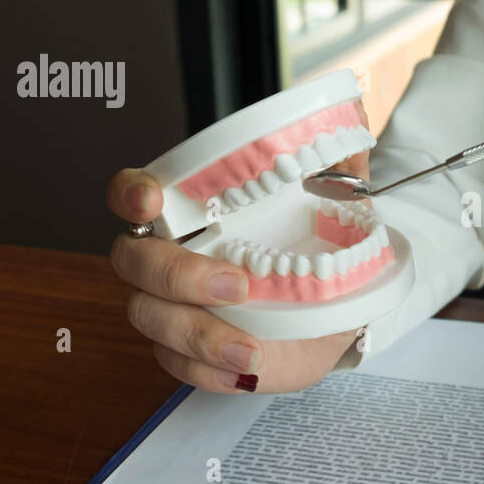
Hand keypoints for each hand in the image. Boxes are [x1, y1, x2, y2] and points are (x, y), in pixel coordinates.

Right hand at [105, 104, 373, 392]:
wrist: (341, 306)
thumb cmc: (320, 244)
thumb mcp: (335, 199)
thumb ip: (335, 158)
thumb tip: (352, 111)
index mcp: (190, 211)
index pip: (133, 193)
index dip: (130, 194)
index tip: (152, 199)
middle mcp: (170, 258)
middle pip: (135, 264)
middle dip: (178, 276)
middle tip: (237, 285)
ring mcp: (175, 308)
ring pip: (152, 321)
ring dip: (197, 335)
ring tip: (248, 349)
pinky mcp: (192, 353)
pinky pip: (178, 367)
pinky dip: (208, 372)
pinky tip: (243, 369)